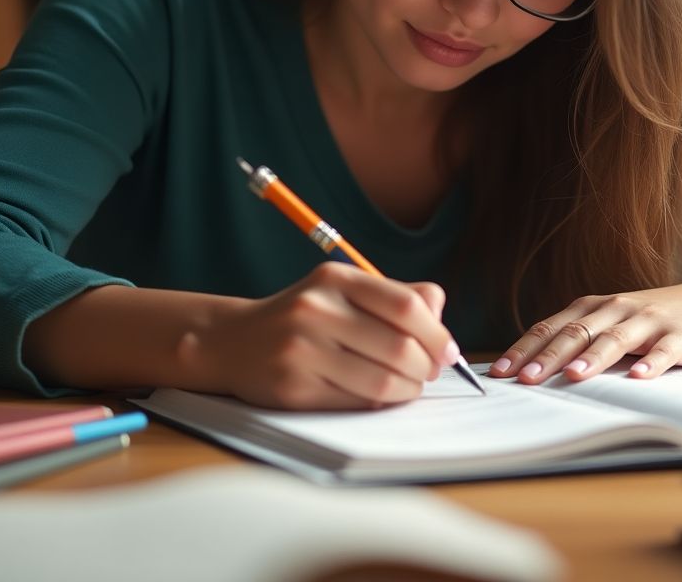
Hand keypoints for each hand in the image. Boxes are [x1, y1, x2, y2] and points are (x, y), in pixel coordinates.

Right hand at [203, 261, 459, 409]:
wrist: (234, 340)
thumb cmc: (306, 317)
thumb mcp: (344, 290)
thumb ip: (396, 297)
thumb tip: (441, 320)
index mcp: (336, 278)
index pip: (406, 306)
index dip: (437, 334)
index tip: (448, 352)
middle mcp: (317, 309)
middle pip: (399, 347)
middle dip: (426, 367)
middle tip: (429, 373)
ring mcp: (302, 349)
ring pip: (382, 382)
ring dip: (408, 390)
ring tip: (408, 386)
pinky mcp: (293, 387)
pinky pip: (355, 403)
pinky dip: (380, 403)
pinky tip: (379, 395)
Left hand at [487, 270, 681, 383]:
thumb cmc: (652, 321)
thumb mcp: (612, 323)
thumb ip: (580, 339)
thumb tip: (533, 367)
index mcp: (593, 308)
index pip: (550, 327)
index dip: (524, 348)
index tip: (500, 371)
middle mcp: (616, 309)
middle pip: (576, 332)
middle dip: (548, 357)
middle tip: (525, 379)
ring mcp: (648, 321)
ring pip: (615, 339)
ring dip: (594, 358)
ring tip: (574, 376)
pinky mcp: (680, 336)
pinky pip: (664, 351)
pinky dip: (651, 364)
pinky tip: (640, 378)